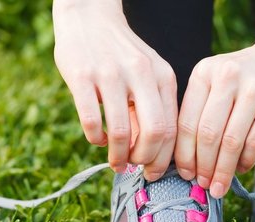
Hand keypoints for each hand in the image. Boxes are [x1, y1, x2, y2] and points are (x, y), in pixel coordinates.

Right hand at [53, 0, 177, 179]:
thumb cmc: (120, 55)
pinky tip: (99, 138)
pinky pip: (92, 121)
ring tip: (116, 162)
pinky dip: (96, 139)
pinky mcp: (81, 76)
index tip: (154, 171)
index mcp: (163, 76)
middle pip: (155, 133)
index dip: (164, 158)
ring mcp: (110, 74)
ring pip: (122, 132)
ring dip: (119, 156)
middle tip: (136, 168)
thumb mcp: (146, 75)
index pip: (173, 128)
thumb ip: (152, 109)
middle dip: (146, 160)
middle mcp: (141, 74)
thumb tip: (150, 154)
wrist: (88, 17)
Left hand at [175, 39, 254, 197]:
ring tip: (219, 186)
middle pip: (207, 134)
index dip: (183, 155)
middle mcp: (227, 77)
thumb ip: (202, 109)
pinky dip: (246, 161)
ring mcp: (254, 89)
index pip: (186, 122)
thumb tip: (187, 159)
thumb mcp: (218, 80)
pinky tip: (242, 169)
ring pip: (231, 142)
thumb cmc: (248, 75)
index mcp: (204, 73)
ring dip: (223, 171)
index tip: (184, 175)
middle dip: (202, 167)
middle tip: (203, 185)